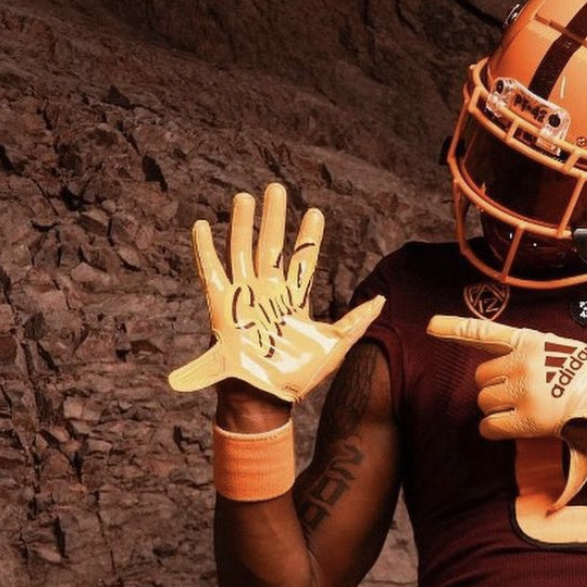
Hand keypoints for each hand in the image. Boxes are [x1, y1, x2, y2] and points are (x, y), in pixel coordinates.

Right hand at [168, 182, 384, 402]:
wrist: (265, 398)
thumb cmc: (297, 376)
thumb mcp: (335, 345)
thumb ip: (357, 321)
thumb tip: (383, 299)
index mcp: (293, 299)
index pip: (302, 260)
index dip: (308, 237)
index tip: (315, 212)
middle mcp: (268, 292)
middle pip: (270, 247)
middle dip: (273, 218)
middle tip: (275, 188)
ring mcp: (244, 297)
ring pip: (242, 252)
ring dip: (242, 224)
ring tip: (245, 197)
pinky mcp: (221, 307)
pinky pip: (211, 273)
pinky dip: (205, 250)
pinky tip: (203, 226)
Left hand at [427, 315, 586, 508]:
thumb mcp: (564, 352)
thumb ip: (532, 356)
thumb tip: (510, 364)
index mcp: (531, 341)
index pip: (485, 332)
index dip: (454, 328)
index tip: (430, 325)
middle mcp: (523, 361)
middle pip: (481, 378)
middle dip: (494, 389)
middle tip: (521, 397)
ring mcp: (524, 389)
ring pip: (484, 401)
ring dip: (497, 409)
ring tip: (527, 410)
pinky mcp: (526, 417)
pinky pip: (490, 425)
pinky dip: (497, 430)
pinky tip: (517, 428)